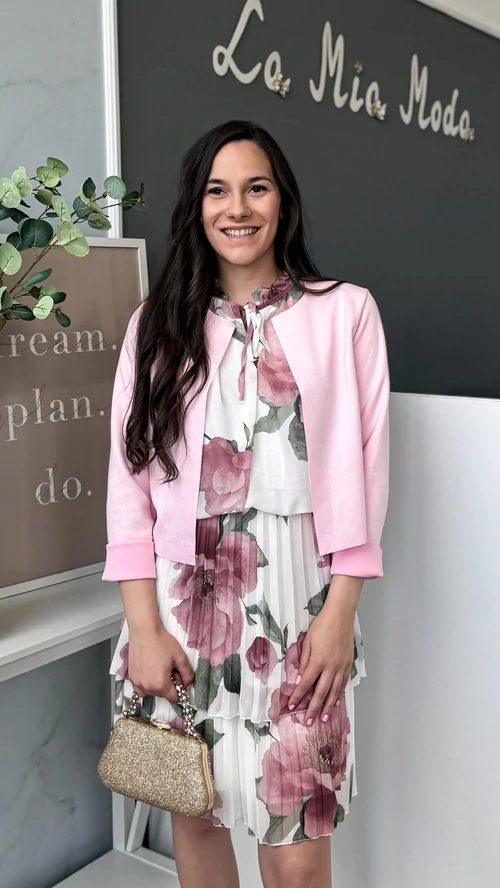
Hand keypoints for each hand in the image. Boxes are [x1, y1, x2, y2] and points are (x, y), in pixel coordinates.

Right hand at [127, 625, 194, 704]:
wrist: (144, 631)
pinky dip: (147, 685)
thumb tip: (187, 685)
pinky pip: (141, 689)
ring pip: (152, 693)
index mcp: (160, 684)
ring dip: (157, 686)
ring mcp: (137, 683)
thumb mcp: (180, 657)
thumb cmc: (161, 642)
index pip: (174, 698)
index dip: (180, 690)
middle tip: (169, 669)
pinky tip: (150, 673)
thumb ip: (187, 674)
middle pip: (163, 695)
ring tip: (159, 669)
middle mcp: (147, 687)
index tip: (179, 679)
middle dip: (169, 685)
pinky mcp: (131, 678)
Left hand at [287, 605, 354, 724]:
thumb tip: (299, 680)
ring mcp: (341, 667)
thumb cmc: (322, 625)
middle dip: (313, 708)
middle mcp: (331, 667)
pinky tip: (335, 702)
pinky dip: (338, 695)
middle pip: (321, 693)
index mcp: (318, 661)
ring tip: (323, 718)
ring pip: (334, 692)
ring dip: (327, 706)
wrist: (341, 615)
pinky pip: (343, 684)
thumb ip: (304, 661)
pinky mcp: (348, 664)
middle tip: (308, 722)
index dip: (298, 696)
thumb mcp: (308, 641)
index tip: (291, 706)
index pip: (306, 684)